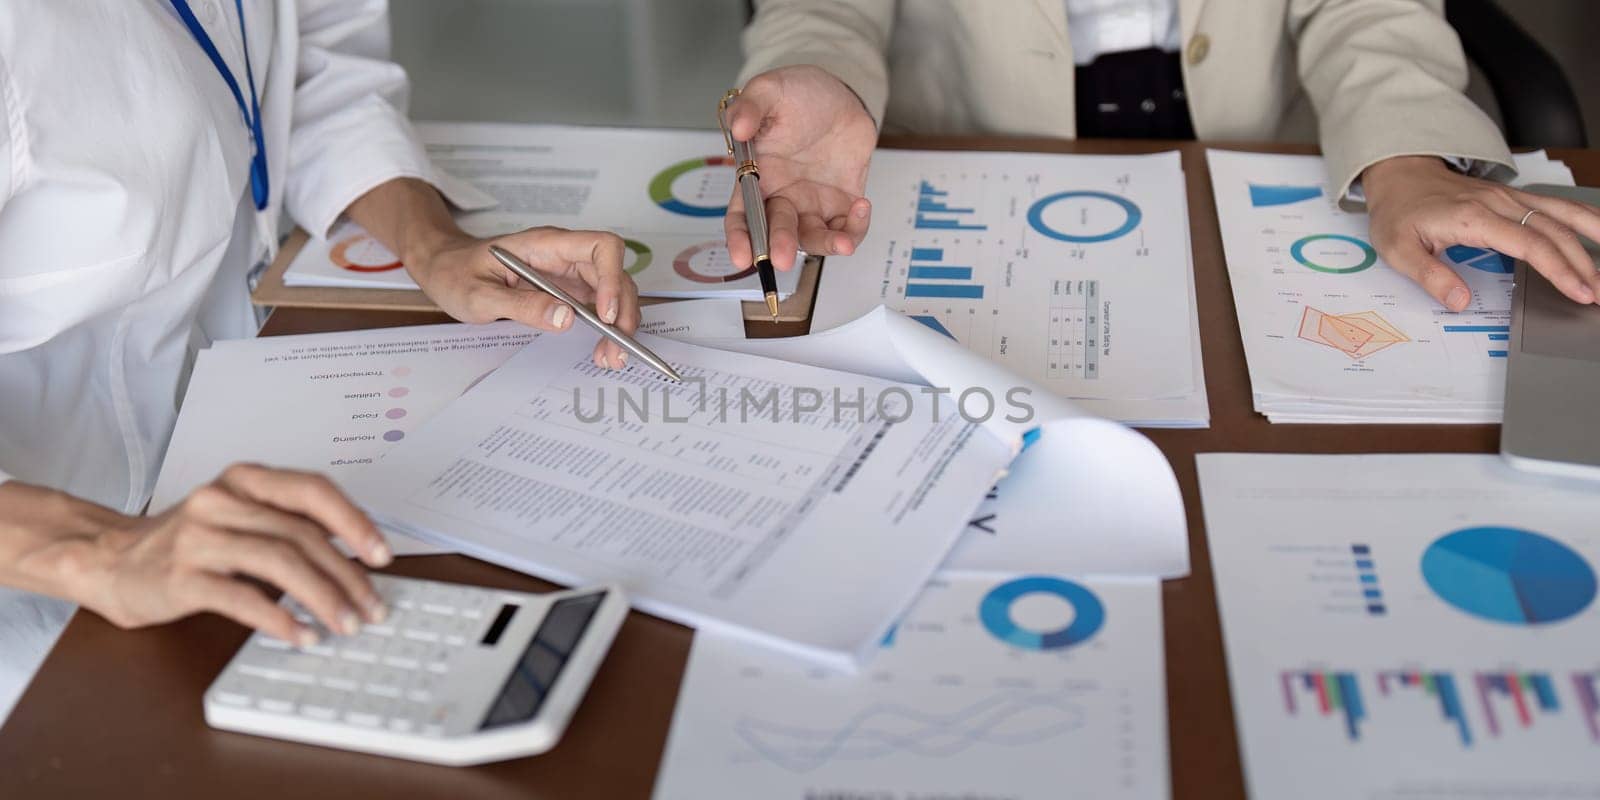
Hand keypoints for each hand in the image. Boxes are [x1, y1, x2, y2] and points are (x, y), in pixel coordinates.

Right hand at [69, 465, 390, 645]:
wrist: (110, 561)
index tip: (382, 556)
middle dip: (347, 575)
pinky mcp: (179, 577)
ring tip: (346, 625)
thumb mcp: (242, 517)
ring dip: (323, 598)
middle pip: (302, 535)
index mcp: (245, 480)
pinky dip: (279, 619)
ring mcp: (198, 537)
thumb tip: (357, 555)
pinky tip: (302, 635)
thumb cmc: (189, 543)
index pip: (313, 491)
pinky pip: (241, 598)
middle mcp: (222, 501)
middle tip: (372, 607)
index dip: (354, 522)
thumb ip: (290, 525)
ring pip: (278, 563)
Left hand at [407, 227, 642, 368]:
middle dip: (623, 313)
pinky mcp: (567, 292)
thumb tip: (566, 318)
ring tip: (610, 357)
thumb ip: (522, 306)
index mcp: (546, 245)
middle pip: (616, 274)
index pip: (600, 246)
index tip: (606, 315)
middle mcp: (564, 256)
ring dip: (620, 325)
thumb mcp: (479, 295)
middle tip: (615, 350)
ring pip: (613, 292)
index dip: (612, 278)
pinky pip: (598, 306)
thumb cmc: (456, 273)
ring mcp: (568, 274)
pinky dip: (607, 329)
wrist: (443, 268)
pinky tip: (601, 349)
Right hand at [723, 65, 877, 270]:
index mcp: (756, 177)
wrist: (839, 93)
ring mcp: (813, 203)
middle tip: (783, 258)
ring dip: (825, 245)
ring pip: (814, 237)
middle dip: (780, 246)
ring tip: (842, 243)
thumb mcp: (769, 90)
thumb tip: (738, 127)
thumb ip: (749, 106)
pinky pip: (847, 228)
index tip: (741, 256)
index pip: (742, 215)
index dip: (739, 238)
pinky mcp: (842, 204)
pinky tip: (862, 206)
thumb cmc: (797, 94)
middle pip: (777, 231)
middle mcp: (782, 197)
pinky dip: (855, 228)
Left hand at [1364, 156, 1599, 309]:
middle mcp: (1498, 203)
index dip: (1559, 270)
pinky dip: (1583, 218)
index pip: (1529, 244)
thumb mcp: (1398, 250)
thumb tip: (1460, 302)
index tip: (1579, 292)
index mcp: (1473, 218)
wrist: (1399, 176)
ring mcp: (1509, 198)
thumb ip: (1430, 277)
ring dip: (1592, 240)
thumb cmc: (1399, 212)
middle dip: (1584, 265)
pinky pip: (1556, 206)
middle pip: (1554, 233)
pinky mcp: (1513, 198)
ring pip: (1562, 215)